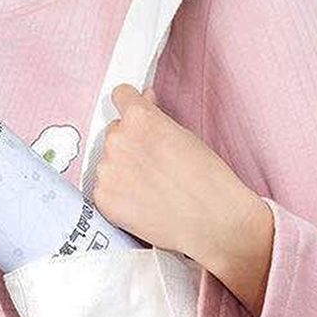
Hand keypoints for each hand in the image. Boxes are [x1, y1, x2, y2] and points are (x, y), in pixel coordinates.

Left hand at [92, 83, 259, 259]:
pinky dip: (118, 193)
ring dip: (122, 168)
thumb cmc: (208, 178)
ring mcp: (107, 169)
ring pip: (108, 160)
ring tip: (151, 186)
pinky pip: (104, 186)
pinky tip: (141, 201)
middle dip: (130, 142)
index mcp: (139, 118)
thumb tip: (143, 98)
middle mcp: (117, 139)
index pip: (120, 95)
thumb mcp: (185, 135)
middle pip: (115, 131)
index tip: (135, 115)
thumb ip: (156, 115)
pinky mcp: (102, 197)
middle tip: (153, 162)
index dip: (131, 105)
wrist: (214, 222)